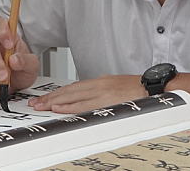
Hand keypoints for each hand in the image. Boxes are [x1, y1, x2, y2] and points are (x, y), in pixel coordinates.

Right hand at [0, 16, 39, 96]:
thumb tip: (14, 59)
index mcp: (8, 36)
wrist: (17, 84)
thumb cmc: (23, 69)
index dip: (3, 31)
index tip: (9, 45)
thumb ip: (26, 61)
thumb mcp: (32, 66)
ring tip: (4, 84)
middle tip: (4, 76)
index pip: (0, 24)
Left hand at [28, 75, 144, 113]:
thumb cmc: (137, 90)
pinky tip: (58, 108)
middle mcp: (97, 84)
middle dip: (50, 97)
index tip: (45, 98)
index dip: (57, 93)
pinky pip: (83, 104)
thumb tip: (88, 100)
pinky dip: (69, 106)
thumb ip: (101, 92)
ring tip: (41, 106)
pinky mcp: (106, 100)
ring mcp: (101, 92)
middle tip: (36, 103)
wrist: (153, 87)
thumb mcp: (116, 87)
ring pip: (71, 96)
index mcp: (99, 81)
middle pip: (68, 91)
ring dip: (54, 102)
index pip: (73, 87)